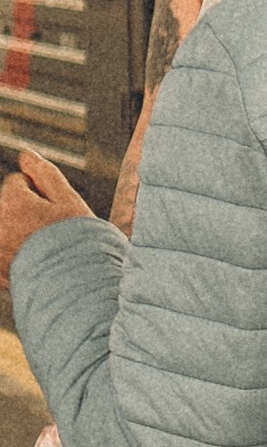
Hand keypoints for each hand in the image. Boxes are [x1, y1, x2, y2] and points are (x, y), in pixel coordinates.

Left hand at [0, 147, 86, 284]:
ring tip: (43, 250)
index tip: (56, 213)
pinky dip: (14, 252)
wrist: (77, 292)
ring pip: (6, 226)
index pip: (18, 182)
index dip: (41, 194)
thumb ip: (46, 174)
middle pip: (7, 204)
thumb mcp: (70, 203)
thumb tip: (25, 154)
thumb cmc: (79, 245)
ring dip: (18, 232)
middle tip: (50, 233)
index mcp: (13, 202)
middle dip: (24, 212)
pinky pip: (5, 248)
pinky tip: (33, 262)